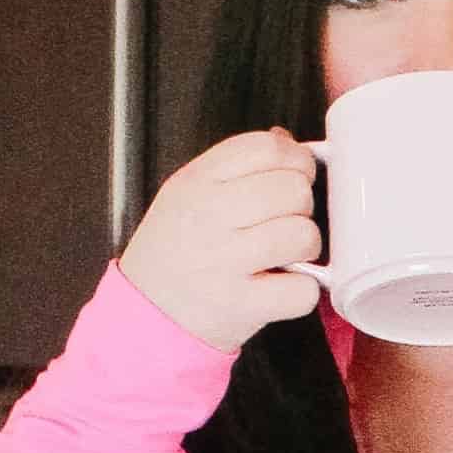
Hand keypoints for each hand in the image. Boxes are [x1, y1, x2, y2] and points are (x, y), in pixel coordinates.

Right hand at [119, 131, 323, 352]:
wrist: (147, 312)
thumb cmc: (174, 252)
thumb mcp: (187, 194)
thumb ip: (235, 165)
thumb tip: (286, 140)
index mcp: (196, 182)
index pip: (266, 148)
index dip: (296, 159)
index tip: (297, 174)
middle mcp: (208, 217)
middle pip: (292, 189)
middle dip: (301, 206)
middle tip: (285, 221)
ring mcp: (224, 262)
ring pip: (303, 235)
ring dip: (305, 247)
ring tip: (284, 255)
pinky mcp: (242, 304)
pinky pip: (302, 288)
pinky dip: (302, 290)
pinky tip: (280, 285)